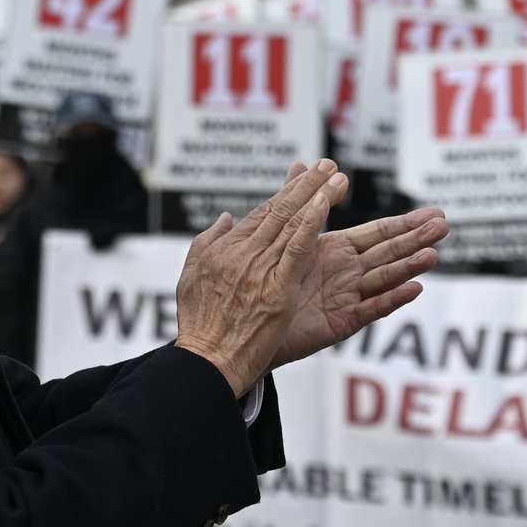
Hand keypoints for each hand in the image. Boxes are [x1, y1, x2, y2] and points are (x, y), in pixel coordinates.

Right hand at [174, 161, 348, 397]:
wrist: (206, 360)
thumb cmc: (198, 325)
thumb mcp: (190, 276)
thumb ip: (206, 242)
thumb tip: (223, 218)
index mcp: (225, 248)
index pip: (261, 213)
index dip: (285, 192)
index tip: (302, 177)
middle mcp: (243, 252)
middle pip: (280, 210)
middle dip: (306, 185)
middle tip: (327, 166)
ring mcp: (261, 268)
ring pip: (293, 223)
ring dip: (317, 196)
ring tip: (336, 178)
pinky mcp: (278, 287)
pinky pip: (299, 248)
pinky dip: (312, 222)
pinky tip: (326, 204)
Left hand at [266, 164, 446, 371]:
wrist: (249, 322)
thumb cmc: (267, 282)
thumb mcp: (285, 237)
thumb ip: (298, 203)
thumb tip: (300, 163)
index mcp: (337, 250)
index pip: (378, 232)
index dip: (405, 222)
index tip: (435, 211)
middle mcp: (348, 271)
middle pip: (389, 252)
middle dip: (416, 238)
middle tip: (445, 225)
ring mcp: (348, 296)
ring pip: (384, 278)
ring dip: (409, 266)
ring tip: (433, 254)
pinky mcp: (343, 321)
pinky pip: (370, 309)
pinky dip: (392, 299)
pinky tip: (414, 288)